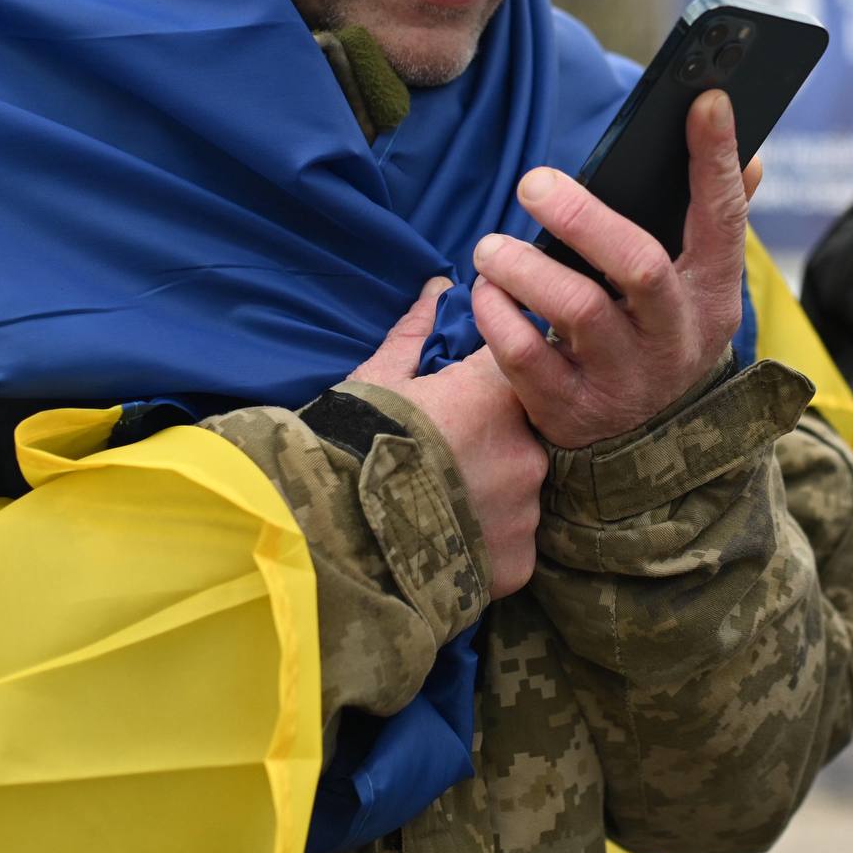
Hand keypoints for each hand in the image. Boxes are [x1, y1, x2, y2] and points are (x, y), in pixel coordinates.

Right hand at [349, 278, 547, 598]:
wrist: (326, 542)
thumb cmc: (347, 447)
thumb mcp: (375, 381)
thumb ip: (416, 335)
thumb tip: (439, 289)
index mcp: (494, 394)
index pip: (519, 364)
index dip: (490, 380)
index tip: (465, 393)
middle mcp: (525, 449)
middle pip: (522, 434)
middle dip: (490, 440)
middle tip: (441, 458)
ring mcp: (526, 511)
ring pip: (519, 492)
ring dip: (491, 494)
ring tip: (438, 508)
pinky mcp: (519, 563)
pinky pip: (512, 544)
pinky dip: (486, 543)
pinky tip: (446, 545)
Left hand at [467, 92, 761, 450]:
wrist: (647, 452)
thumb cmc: (660, 335)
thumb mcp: (700, 290)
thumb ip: (717, 220)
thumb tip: (751, 156)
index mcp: (712, 294)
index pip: (723, 218)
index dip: (715, 158)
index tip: (705, 99)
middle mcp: (675, 337)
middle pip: (639, 265)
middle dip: (583, 217)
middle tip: (533, 183)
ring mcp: (626, 379)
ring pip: (574, 309)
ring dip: (522, 267)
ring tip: (491, 247)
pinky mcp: (572, 411)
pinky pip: (524, 357)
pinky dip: (495, 316)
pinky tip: (486, 292)